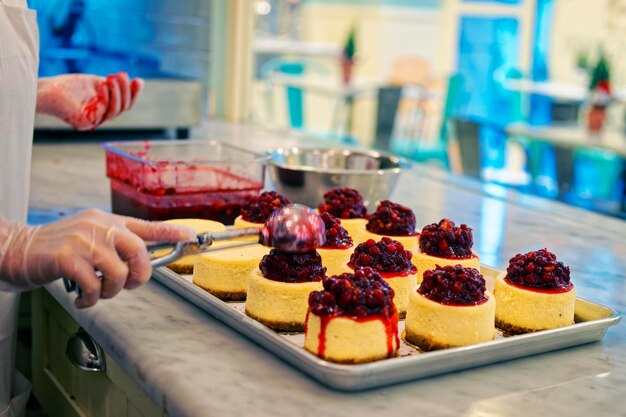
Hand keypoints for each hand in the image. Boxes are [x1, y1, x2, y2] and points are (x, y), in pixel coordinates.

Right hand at [0, 209, 193, 307]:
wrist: (17, 250)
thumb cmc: (57, 249)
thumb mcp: (90, 237)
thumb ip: (114, 244)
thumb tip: (141, 261)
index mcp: (108, 221)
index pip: (146, 226)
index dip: (172, 232)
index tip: (192, 237)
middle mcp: (99, 226)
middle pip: (138, 251)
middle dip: (140, 275)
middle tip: (129, 285)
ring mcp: (83, 240)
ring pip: (118, 272)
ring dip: (111, 291)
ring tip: (96, 293)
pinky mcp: (66, 257)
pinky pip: (93, 285)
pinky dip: (90, 299)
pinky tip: (81, 298)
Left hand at [37, 72, 144, 130]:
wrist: (46, 90)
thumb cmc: (68, 87)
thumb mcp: (97, 83)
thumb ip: (116, 85)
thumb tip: (140, 82)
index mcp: (104, 110)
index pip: (125, 104)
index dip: (134, 94)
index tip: (139, 81)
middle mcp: (100, 118)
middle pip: (122, 108)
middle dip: (125, 91)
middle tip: (122, 74)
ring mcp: (93, 122)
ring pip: (115, 111)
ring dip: (117, 93)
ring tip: (113, 77)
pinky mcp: (84, 122)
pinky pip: (102, 111)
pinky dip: (106, 98)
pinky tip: (103, 85)